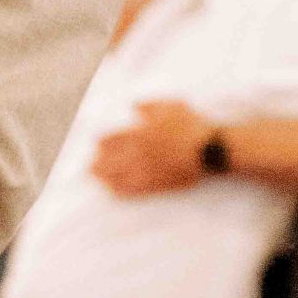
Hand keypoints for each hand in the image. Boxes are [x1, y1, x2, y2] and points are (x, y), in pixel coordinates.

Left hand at [91, 99, 213, 196]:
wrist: (209, 149)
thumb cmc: (192, 124)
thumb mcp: (171, 105)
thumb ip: (149, 106)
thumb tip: (133, 105)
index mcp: (139, 132)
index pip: (111, 139)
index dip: (101, 143)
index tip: (96, 144)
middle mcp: (137, 152)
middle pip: (109, 160)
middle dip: (97, 163)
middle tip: (87, 167)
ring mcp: (145, 169)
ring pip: (117, 175)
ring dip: (103, 177)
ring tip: (94, 179)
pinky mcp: (156, 184)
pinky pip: (132, 189)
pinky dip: (119, 190)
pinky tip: (112, 191)